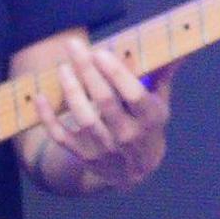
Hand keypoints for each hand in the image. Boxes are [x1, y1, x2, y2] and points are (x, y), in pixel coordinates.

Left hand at [28, 31, 172, 193]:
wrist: (135, 172)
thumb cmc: (148, 127)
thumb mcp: (161, 103)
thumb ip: (163, 75)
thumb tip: (180, 48)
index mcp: (150, 119)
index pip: (133, 95)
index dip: (116, 74)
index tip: (101, 52)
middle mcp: (127, 134)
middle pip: (105, 101)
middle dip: (88, 71)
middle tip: (74, 46)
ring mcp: (104, 147)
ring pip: (84, 118)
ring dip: (71, 91)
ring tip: (62, 67)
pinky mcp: (83, 154)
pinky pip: (61, 136)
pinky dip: (47, 118)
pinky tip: (39, 97)